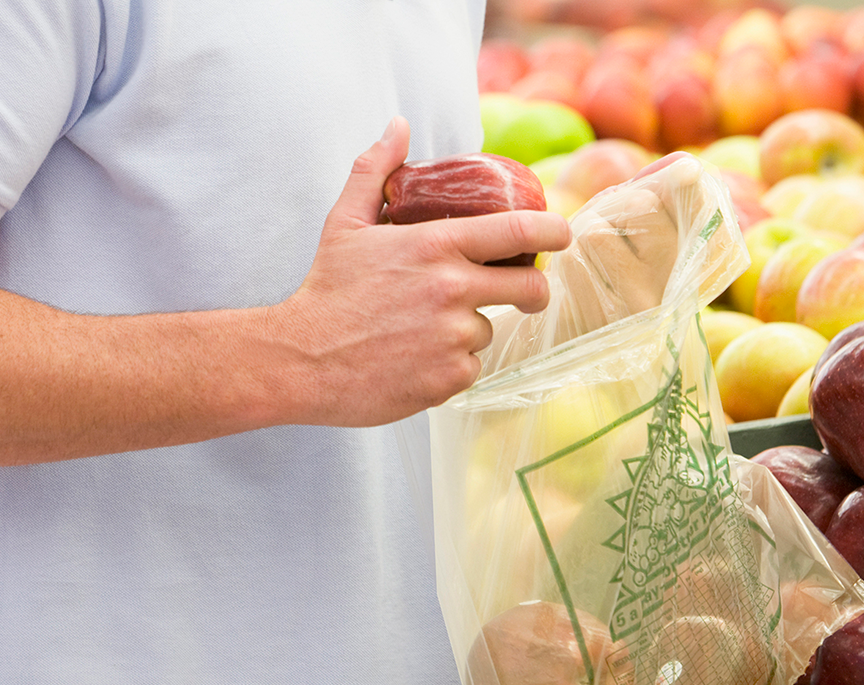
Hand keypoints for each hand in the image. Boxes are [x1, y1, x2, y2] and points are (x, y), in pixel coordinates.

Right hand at [274, 117, 572, 426]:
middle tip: (523, 293)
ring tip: (422, 330)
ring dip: (468, 330)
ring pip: (488, 331)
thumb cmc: (325, 290)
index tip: (562, 233)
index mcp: (436, 245)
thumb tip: (398, 126)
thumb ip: (376, 171)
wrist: (300, 360)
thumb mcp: (344, 222)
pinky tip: (415, 359)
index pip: (521, 230)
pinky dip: (451, 365)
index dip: (554, 230)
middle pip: (530, 287)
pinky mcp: (448, 379)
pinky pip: (469, 368)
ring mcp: (453, 338)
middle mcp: (454, 290)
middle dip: (534, 290)